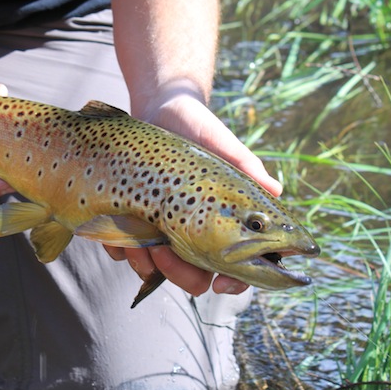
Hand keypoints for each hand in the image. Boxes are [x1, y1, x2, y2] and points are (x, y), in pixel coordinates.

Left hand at [106, 89, 283, 297]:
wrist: (159, 107)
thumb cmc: (200, 127)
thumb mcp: (223, 145)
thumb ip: (247, 168)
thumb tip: (275, 190)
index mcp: (226, 223)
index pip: (239, 266)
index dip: (235, 281)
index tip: (222, 282)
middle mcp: (197, 232)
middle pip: (195, 278)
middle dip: (179, 273)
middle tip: (164, 251)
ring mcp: (164, 230)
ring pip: (157, 271)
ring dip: (145, 264)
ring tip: (137, 242)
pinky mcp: (135, 222)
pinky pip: (125, 251)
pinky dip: (120, 248)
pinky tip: (115, 231)